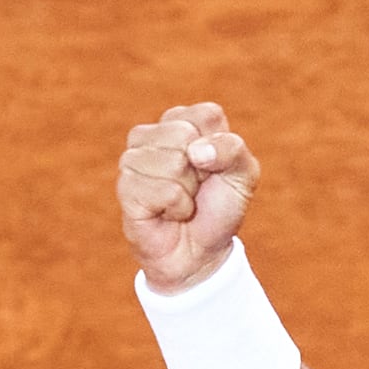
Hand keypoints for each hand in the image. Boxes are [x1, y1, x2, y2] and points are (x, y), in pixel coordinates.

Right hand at [119, 101, 259, 290]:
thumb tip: (195, 152)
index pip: (207, 115)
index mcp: (180, 121)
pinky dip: (177, 208)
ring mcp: (132, 160)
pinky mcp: (125, 187)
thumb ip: (233, 148)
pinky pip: (164, 190)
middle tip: (196, 189)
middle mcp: (151, 135)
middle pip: (186, 136)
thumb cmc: (218, 208)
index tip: (214, 169)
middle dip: (202, 171)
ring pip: (174, 163)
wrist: (200, 253)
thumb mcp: (243, 175)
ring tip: (182, 202)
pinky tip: (169, 214)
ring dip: (188, 192)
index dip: (220, 149)